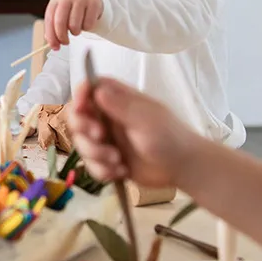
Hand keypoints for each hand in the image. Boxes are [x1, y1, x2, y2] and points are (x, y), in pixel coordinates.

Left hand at [44, 0, 102, 49]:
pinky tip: (85, 23)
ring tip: (76, 29)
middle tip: (65, 42)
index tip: (54, 46)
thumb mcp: (60, 14)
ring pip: (74, 24)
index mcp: (55, 0)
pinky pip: (88, 24)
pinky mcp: (93, 3)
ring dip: (75, 32)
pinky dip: (86, 28)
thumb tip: (52, 43)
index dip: (51, 36)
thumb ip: (54, 28)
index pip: (49, 19)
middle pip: (60, 21)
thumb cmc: (73, 9)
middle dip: (62, 36)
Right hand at [69, 76, 199, 187]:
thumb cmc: (169, 136)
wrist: (183, 168)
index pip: (90, 88)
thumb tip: (96, 89)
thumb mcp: (145, 118)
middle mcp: (109, 118)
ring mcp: (108, 140)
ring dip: (95, 155)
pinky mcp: (109, 161)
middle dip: (84, 130)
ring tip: (117, 161)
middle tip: (101, 137)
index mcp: (118, 100)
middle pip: (78, 117)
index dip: (80, 96)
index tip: (82, 108)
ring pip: (82, 144)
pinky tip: (120, 172)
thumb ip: (119, 105)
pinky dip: (102, 171)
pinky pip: (92, 165)